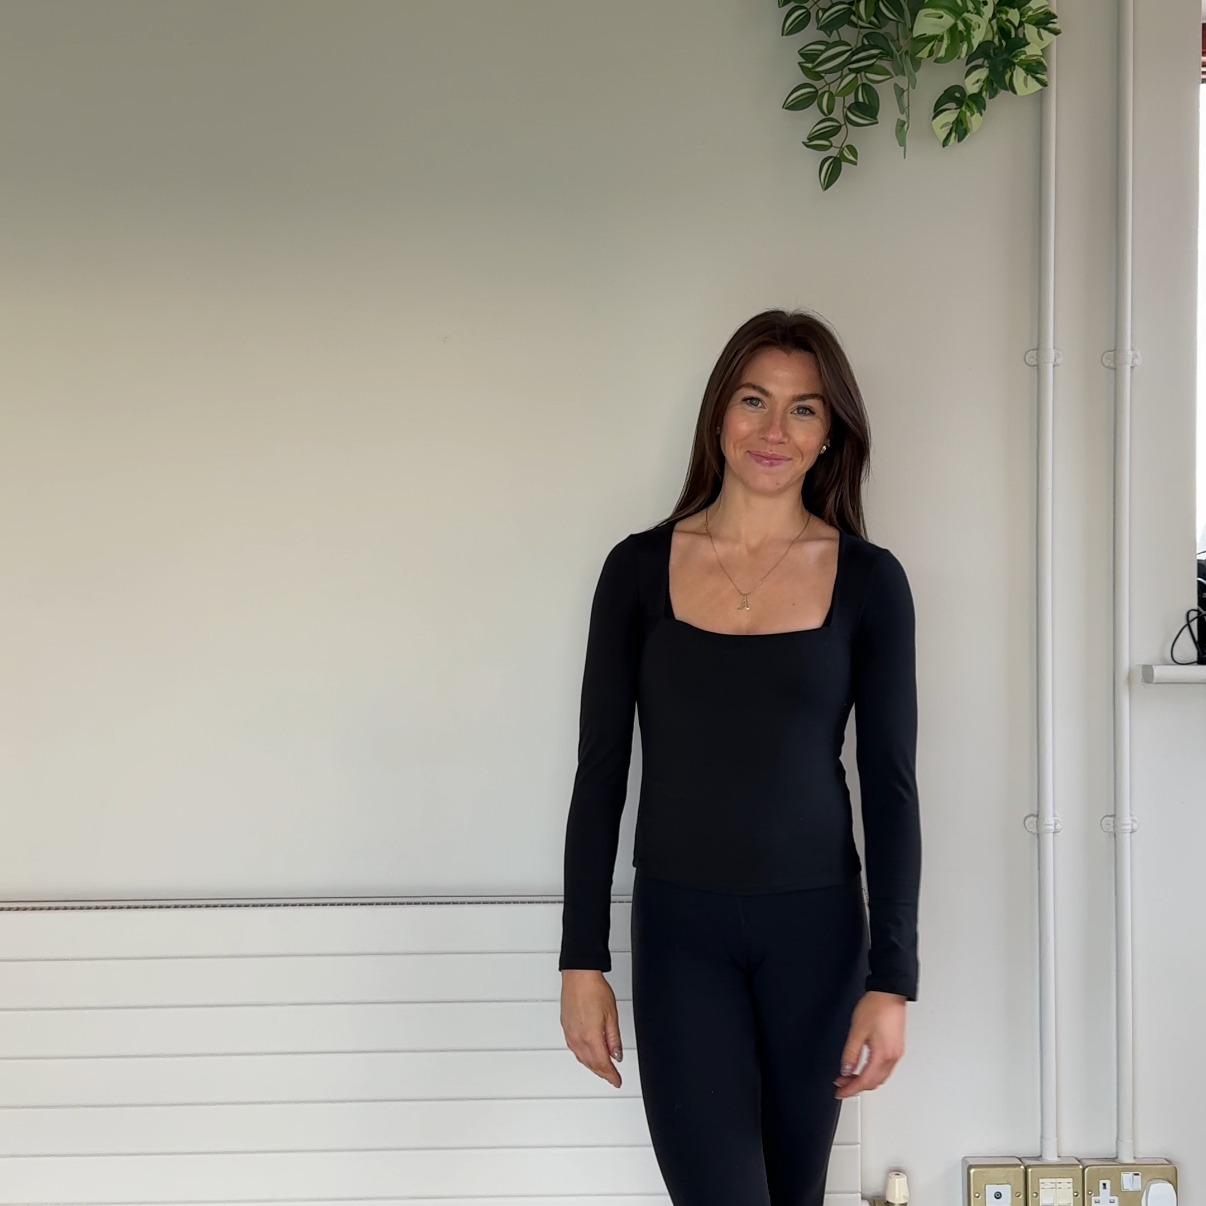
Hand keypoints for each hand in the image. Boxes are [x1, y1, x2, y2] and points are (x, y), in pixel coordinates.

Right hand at [560, 969, 623, 1087]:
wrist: (579, 975)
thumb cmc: (594, 989)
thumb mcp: (611, 1015)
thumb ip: (614, 1038)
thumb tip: (617, 1055)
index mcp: (591, 1037)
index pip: (603, 1064)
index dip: (611, 1076)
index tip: (617, 1081)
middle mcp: (578, 1038)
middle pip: (591, 1064)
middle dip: (603, 1073)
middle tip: (612, 1078)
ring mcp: (570, 1033)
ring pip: (582, 1058)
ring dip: (593, 1067)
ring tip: (602, 1069)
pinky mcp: (566, 1027)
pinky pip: (574, 1049)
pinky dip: (583, 1057)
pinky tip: (588, 1055)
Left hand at [833, 989, 905, 1097]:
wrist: (890, 993)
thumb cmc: (876, 1007)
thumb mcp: (857, 1031)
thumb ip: (850, 1053)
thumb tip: (845, 1070)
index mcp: (883, 1055)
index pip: (865, 1081)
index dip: (850, 1089)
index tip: (839, 1092)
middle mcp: (892, 1057)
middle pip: (874, 1082)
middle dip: (856, 1086)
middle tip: (841, 1084)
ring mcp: (896, 1053)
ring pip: (880, 1077)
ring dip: (864, 1080)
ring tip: (848, 1076)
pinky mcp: (896, 1048)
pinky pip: (884, 1069)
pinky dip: (872, 1073)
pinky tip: (862, 1068)